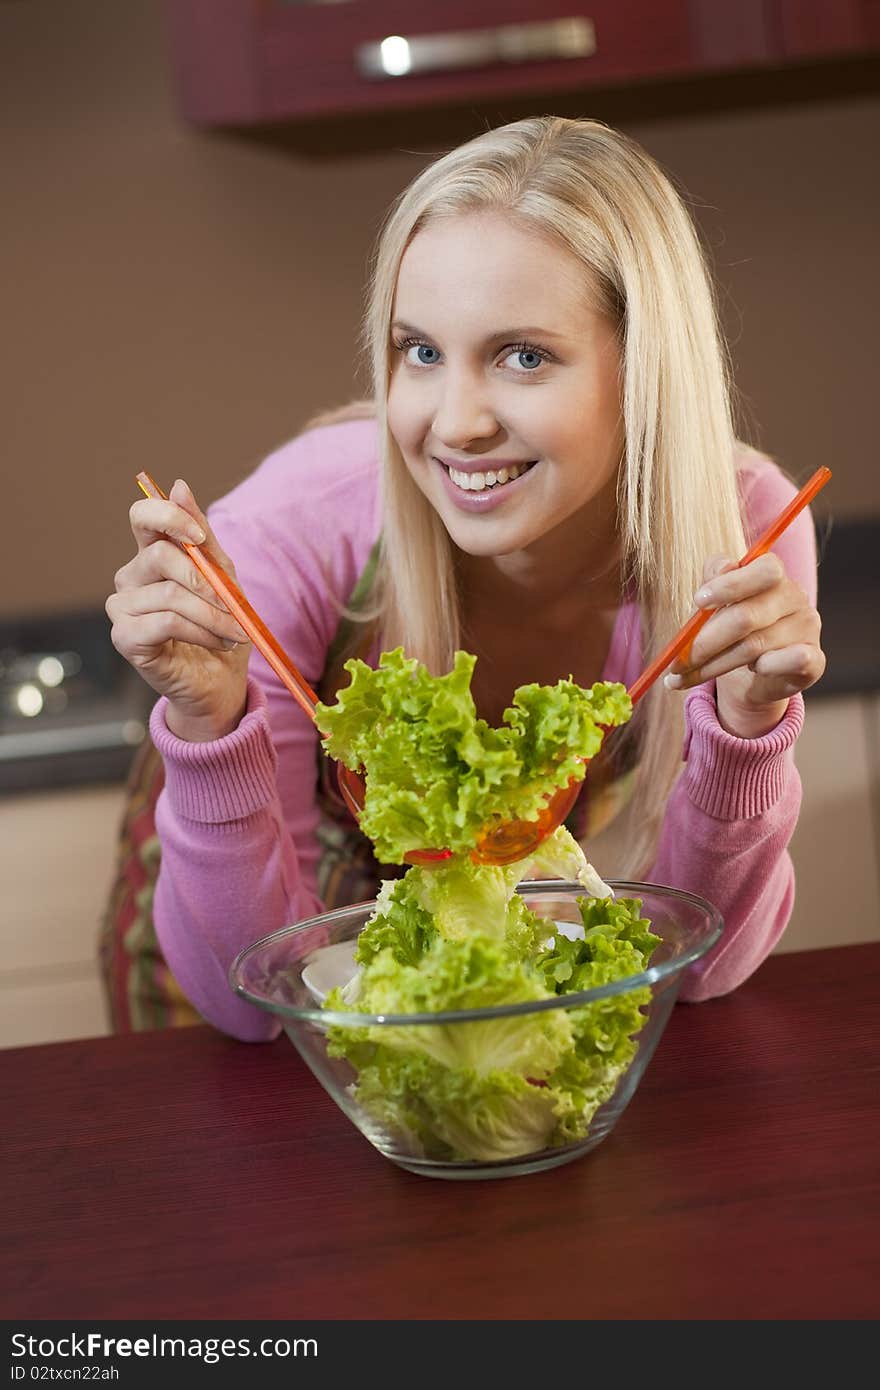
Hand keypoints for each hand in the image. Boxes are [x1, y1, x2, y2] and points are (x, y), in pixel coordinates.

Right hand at [106, 478, 250, 740]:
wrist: (220, 680)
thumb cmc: (221, 625)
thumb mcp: (223, 575)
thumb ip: (202, 535)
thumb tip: (179, 486)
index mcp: (152, 555)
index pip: (142, 515)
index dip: (169, 517)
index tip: (199, 536)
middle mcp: (130, 577)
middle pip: (159, 556)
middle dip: (206, 581)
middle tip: (234, 605)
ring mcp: (122, 607)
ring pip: (169, 595)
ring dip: (212, 615)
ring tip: (234, 632)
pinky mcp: (124, 638)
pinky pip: (165, 622)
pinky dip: (200, 631)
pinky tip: (217, 642)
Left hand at [664, 552, 824, 738]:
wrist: (755, 672)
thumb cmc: (731, 629)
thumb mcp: (715, 602)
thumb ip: (714, 580)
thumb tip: (721, 568)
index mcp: (772, 575)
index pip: (763, 569)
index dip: (730, 584)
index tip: (697, 602)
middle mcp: (795, 597)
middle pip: (747, 617)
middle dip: (705, 642)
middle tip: (676, 661)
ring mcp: (808, 628)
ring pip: (753, 648)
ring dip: (712, 666)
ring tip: (684, 676)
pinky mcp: (815, 660)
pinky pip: (789, 662)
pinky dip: (763, 669)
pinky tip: (751, 673)